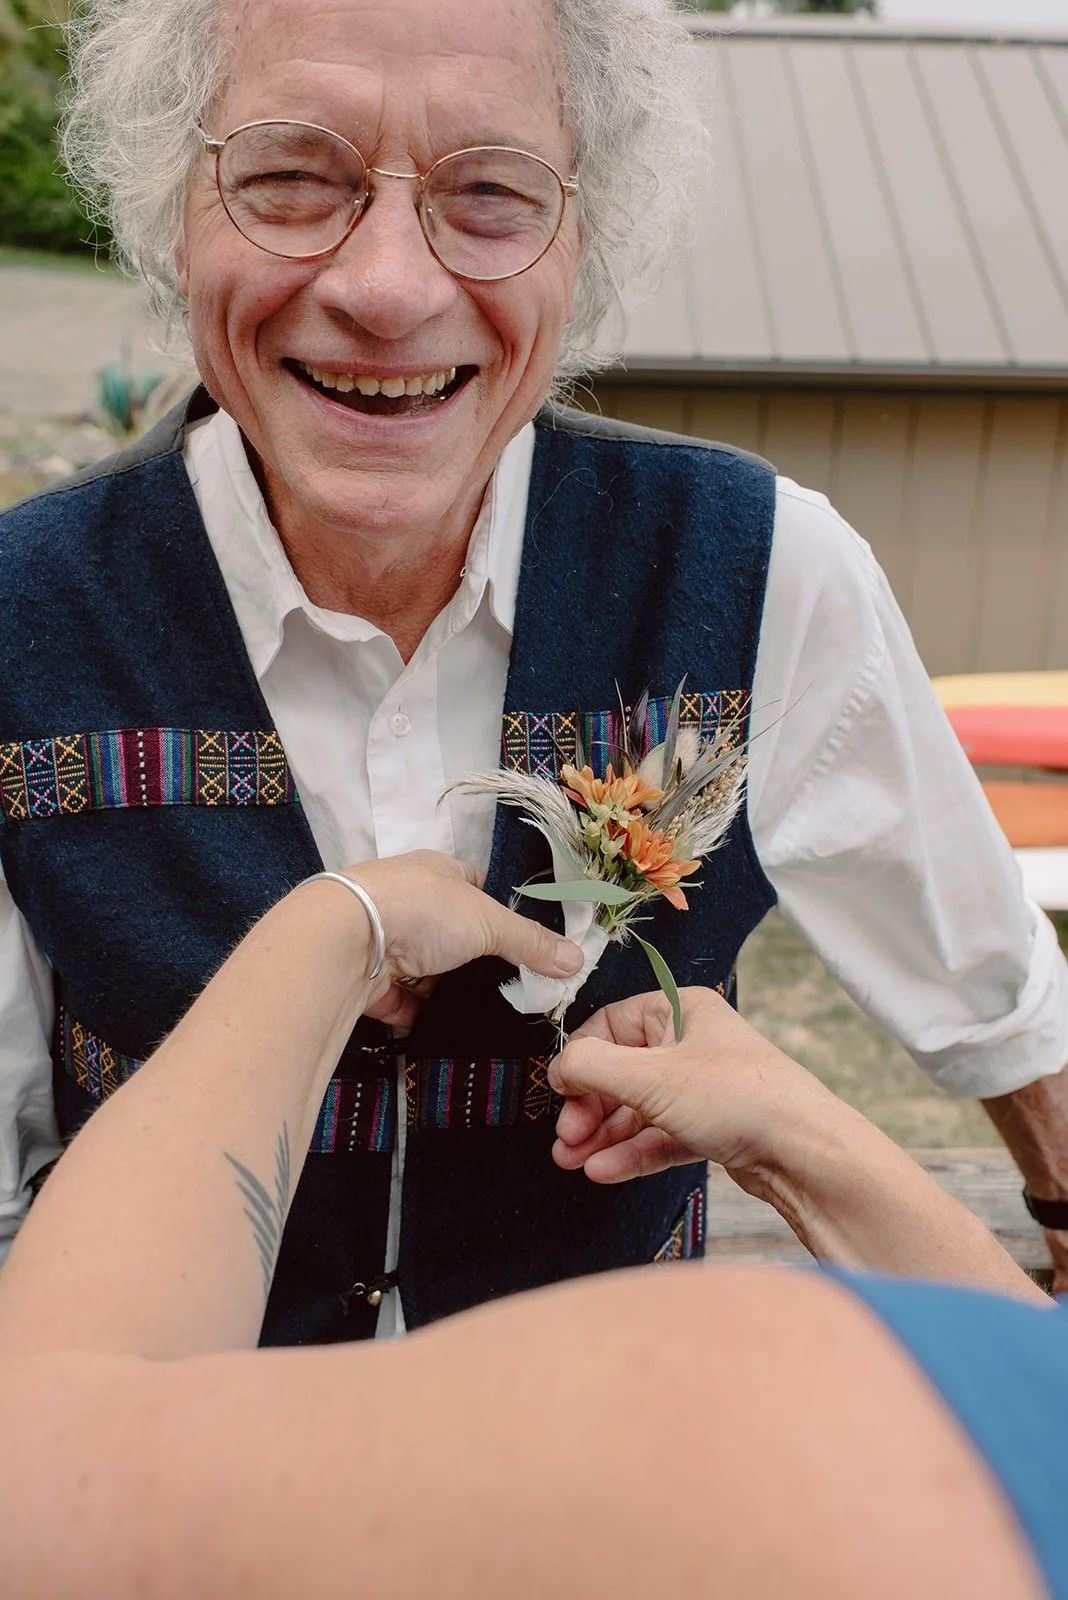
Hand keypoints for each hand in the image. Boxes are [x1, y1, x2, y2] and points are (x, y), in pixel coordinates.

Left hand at [339, 852, 582, 1027]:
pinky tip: (438, 1026)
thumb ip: (531, 943)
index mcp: (435, 871)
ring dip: (441, 986)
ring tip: (474, 1009)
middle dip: (469, 956)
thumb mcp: (489, 922)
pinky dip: (417, 1011)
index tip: (513, 940)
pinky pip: (398, 998)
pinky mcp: (364, 976)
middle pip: (446, 930)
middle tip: (501, 984)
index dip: (492, 908)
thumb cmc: (423, 909)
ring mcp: (381, 937)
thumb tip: (577, 960)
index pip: (470, 884)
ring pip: (421, 966)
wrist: (345, 938)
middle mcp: (404, 898)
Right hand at [550, 987, 836, 1187]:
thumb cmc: (741, 1098)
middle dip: (588, 1107)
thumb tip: (558, 1067)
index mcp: (680, 1010)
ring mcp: (703, 1088)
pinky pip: (659, 1136)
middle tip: (565, 1138)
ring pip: (637, 1109)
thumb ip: (592, 1067)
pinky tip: (603, 1170)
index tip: (558, 1092)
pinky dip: (630, 1152)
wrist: (804, 1153)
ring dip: (602, 1135)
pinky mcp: (712, 1127)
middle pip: (620, 1072)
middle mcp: (691, 1044)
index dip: (580, 1060)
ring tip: (573, 1161)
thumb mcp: (651, 1077)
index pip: (611, 1026)